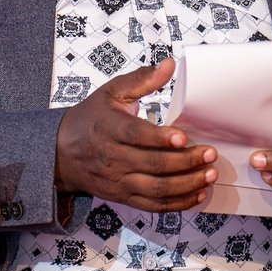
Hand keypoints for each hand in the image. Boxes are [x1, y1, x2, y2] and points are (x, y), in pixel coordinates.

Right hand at [54, 57, 218, 211]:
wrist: (62, 153)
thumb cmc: (91, 119)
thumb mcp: (111, 92)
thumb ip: (142, 80)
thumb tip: (169, 65)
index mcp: (108, 128)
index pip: (135, 135)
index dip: (159, 138)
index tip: (182, 137)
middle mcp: (112, 158)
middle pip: (152, 165)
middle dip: (185, 162)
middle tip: (210, 154)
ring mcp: (118, 181)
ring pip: (156, 189)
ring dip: (186, 184)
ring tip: (209, 174)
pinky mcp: (123, 197)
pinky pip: (153, 206)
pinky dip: (177, 203)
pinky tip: (197, 194)